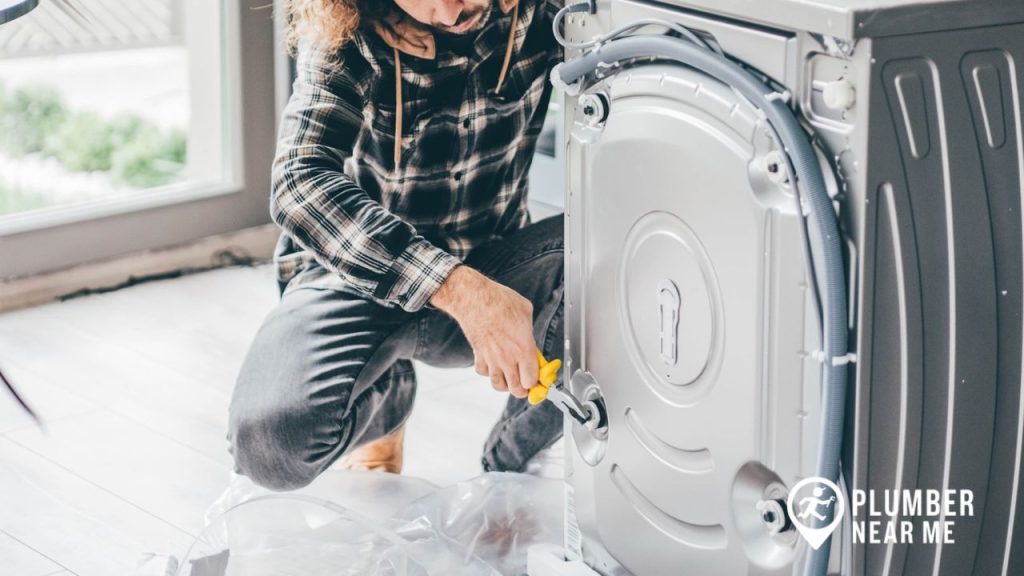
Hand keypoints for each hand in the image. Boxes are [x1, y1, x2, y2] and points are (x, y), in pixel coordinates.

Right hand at [431, 266, 538, 397]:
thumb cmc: (499, 301)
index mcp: (524, 348)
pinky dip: (488, 372)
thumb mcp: (525, 312)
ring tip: (510, 379)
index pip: (532, 379)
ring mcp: (491, 359)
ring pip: (498, 385)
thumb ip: (529, 332)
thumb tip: (530, 339)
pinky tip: (492, 365)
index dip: (537, 382)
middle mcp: (507, 358)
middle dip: (523, 389)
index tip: (539, 378)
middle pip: (516, 389)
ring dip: (506, 385)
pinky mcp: (478, 355)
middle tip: (526, 383)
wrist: (474, 298)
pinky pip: (483, 372)